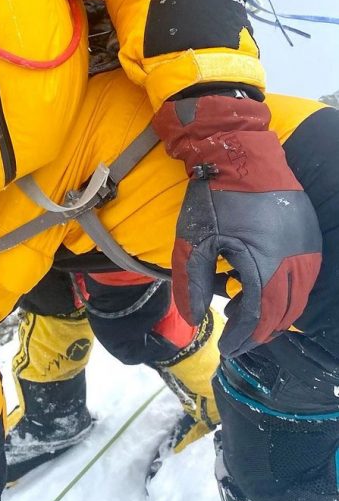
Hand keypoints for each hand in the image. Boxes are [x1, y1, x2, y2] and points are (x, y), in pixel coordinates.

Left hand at [153, 94, 321, 356]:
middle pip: (284, 312)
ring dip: (273, 311)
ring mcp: (306, 247)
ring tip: (243, 310)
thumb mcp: (195, 239)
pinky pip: (303, 275)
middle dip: (260, 329)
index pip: (259, 316)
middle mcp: (294, 260)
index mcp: (266, 264)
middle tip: (237, 334)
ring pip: (297, 295)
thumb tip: (193, 318)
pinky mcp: (308, 235)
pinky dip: (283, 289)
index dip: (243, 337)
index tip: (227, 347)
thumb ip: (193, 281)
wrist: (239, 153)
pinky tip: (258, 284)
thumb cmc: (214, 196)